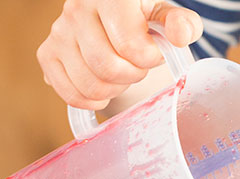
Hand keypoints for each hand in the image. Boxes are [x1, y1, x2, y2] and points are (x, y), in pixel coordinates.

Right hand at [37, 0, 202, 108]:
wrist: (115, 21)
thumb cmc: (145, 20)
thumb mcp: (167, 17)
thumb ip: (183, 24)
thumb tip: (180, 35)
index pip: (131, 47)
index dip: (150, 59)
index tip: (153, 52)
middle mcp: (77, 9)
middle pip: (107, 67)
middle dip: (132, 75)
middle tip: (137, 66)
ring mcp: (59, 32)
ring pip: (90, 84)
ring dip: (115, 89)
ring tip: (122, 73)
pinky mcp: (47, 53)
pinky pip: (70, 93)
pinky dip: (91, 101)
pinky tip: (105, 90)